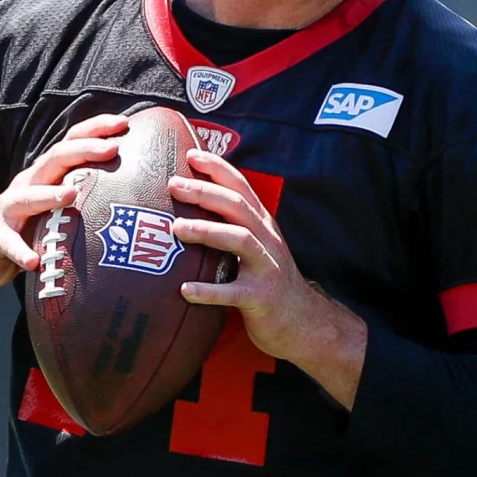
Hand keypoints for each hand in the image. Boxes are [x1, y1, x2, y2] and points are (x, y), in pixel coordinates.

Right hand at [0, 112, 128, 288]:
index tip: (124, 123)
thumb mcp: (58, 206)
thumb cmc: (32, 227)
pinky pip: (7, 242)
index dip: (95, 129)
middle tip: (112, 149)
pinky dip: (19, 250)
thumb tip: (136, 192)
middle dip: (83, 150)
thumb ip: (85, 195)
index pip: (70, 142)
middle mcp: (27, 183)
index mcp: (46, 174)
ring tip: (71, 195)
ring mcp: (8, 208)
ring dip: (48, 195)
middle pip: (53, 159)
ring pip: (26, 197)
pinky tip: (33, 260)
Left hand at [168, 148, 366, 407]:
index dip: (217, 168)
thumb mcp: (257, 246)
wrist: (303, 322)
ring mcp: (267, 268)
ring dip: (207, 231)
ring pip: (239, 240)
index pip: (241, 187)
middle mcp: (267, 240)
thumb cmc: (268, 280)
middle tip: (173, 185)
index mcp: (263, 225)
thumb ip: (233, 226)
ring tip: (176, 229)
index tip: (190, 154)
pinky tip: (184, 289)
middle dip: (204, 192)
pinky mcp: (261, 299)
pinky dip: (208, 291)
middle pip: (237, 207)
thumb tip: (190, 205)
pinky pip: (232, 293)